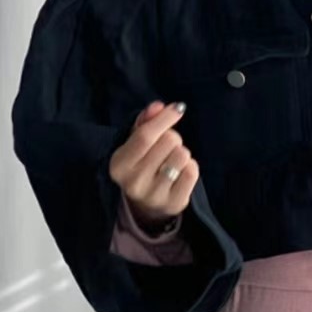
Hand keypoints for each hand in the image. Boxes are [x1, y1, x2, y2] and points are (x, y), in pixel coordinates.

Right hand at [108, 100, 198, 226]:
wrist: (145, 204)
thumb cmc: (141, 164)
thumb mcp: (136, 142)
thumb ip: (145, 121)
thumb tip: (158, 107)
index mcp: (119, 165)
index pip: (145, 136)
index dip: (165, 119)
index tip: (178, 109)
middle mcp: (133, 183)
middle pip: (168, 141)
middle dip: (173, 138)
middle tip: (166, 147)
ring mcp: (154, 196)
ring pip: (182, 155)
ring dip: (181, 153)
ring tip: (172, 160)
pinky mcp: (174, 203)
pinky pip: (192, 172)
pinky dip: (190, 167)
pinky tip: (180, 173)